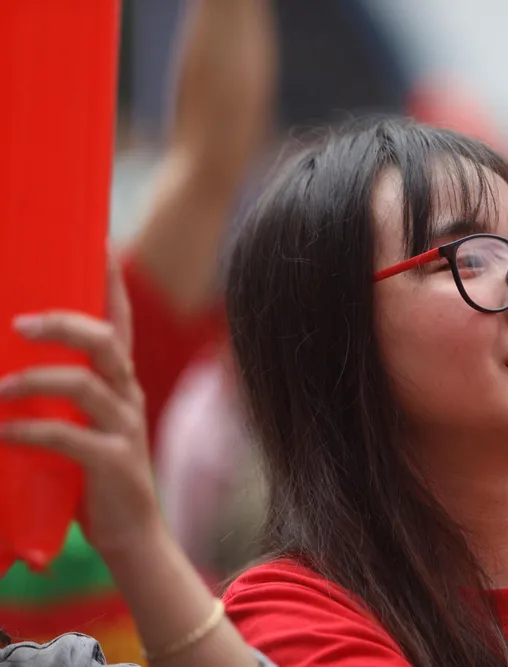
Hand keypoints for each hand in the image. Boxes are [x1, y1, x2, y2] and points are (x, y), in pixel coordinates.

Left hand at [0, 251, 159, 558]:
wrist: (132, 533)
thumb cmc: (96, 474)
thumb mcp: (83, 424)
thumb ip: (61, 394)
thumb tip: (6, 365)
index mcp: (122, 381)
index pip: (120, 320)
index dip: (110, 282)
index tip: (99, 242)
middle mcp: (128, 396)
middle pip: (106, 341)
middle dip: (63, 324)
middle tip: (18, 322)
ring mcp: (124, 427)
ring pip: (86, 385)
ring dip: (34, 381)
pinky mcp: (113, 462)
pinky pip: (67, 437)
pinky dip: (27, 431)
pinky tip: (2, 433)